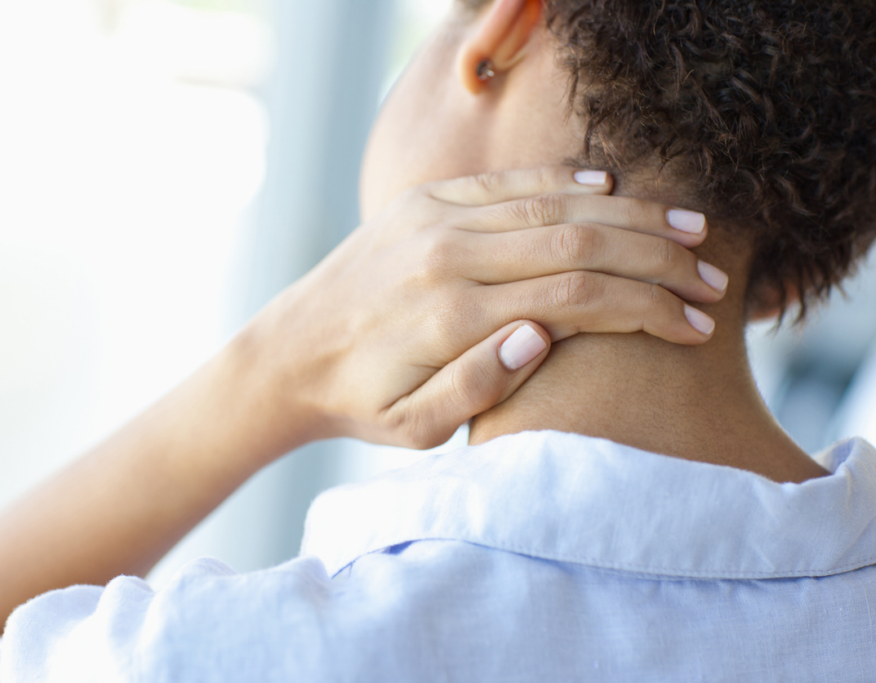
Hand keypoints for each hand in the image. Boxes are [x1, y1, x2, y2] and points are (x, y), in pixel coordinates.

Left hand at [239, 167, 725, 450]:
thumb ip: (477, 387)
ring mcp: (434, 219)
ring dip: (628, 215)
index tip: (694, 326)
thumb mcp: (412, 428)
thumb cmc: (358, 400)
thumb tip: (543, 335)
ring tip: (688, 230)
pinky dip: (563, 182)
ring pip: (552, 204)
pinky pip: (506, 183)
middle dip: (657, 258)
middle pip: (578, 241)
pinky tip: (610, 188)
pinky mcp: (423, 202)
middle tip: (711, 278)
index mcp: (452, 315)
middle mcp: (448, 255)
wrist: (288, 354)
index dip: (646, 308)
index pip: (577, 296)